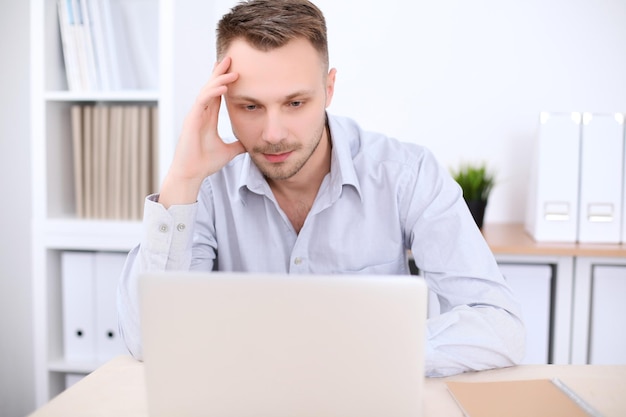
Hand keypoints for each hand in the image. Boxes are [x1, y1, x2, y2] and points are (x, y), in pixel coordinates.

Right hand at [159, 57, 244, 207]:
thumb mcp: (229, 151)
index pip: (217, 94)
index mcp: (208, 118)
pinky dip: (213, 92)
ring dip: (219, 79)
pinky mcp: (191, 120)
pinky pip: (203, 101)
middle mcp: (200, 113)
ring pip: (207, 91)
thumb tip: (250, 143)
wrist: (192, 174)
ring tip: (232, 69)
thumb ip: (238, 144)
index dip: (224, 80)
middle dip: (220, 72)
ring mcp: (195, 115)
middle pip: (211, 87)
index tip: (234, 69)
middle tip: (230, 58)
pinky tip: (224, 86)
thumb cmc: (205, 163)